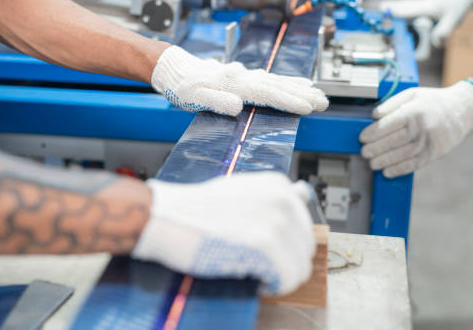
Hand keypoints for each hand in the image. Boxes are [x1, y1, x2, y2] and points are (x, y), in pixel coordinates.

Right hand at [132, 172, 315, 295]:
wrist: (167, 216)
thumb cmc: (197, 207)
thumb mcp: (241, 190)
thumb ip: (271, 197)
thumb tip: (302, 194)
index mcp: (278, 185)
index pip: (304, 227)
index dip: (286, 246)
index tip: (266, 252)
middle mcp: (282, 199)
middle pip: (305, 248)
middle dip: (285, 263)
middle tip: (259, 266)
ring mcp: (275, 221)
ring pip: (300, 267)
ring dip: (280, 277)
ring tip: (255, 273)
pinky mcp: (264, 245)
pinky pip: (287, 278)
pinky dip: (273, 286)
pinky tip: (254, 280)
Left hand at [151, 46, 328, 115]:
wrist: (172, 68)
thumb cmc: (180, 86)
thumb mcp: (191, 97)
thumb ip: (215, 100)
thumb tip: (237, 106)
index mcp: (233, 83)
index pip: (267, 93)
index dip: (289, 100)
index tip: (308, 107)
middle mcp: (243, 76)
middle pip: (278, 85)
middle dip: (303, 94)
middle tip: (324, 102)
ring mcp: (244, 75)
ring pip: (277, 80)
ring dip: (299, 88)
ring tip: (319, 93)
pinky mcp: (243, 76)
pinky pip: (270, 79)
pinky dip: (287, 81)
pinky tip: (298, 84)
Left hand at [359, 81, 472, 177]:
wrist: (463, 109)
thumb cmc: (433, 101)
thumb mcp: (412, 94)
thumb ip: (392, 103)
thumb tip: (374, 115)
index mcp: (415, 110)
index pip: (390, 123)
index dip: (374, 132)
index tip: (362, 138)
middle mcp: (423, 126)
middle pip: (395, 140)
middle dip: (376, 148)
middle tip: (364, 153)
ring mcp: (431, 141)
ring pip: (404, 154)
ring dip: (386, 161)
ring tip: (372, 164)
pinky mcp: (436, 153)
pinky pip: (416, 164)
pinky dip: (400, 170)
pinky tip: (388, 172)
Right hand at [379, 0, 472, 46]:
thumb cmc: (458, 8)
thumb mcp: (453, 22)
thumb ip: (443, 32)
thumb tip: (436, 43)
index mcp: (429, 7)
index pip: (411, 10)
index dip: (399, 11)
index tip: (388, 12)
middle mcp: (424, 3)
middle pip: (405, 4)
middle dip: (393, 6)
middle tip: (379, 8)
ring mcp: (423, 1)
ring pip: (406, 2)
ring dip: (394, 4)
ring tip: (382, 6)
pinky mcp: (422, 2)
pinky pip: (409, 3)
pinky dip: (400, 4)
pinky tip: (395, 6)